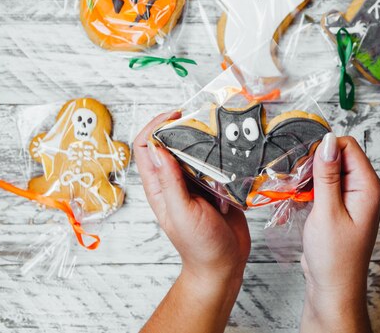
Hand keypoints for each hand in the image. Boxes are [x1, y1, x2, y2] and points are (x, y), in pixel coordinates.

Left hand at [133, 111, 250, 283]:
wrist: (224, 264)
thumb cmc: (199, 246)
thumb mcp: (182, 213)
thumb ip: (170, 182)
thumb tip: (158, 148)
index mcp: (160, 186)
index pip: (146, 146)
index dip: (155, 126)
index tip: (175, 116)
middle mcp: (176, 181)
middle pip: (172, 143)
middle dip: (185, 128)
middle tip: (202, 119)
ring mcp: (197, 183)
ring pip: (196, 151)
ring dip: (207, 141)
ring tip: (219, 134)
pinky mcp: (217, 186)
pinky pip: (217, 163)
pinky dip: (224, 156)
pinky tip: (232, 154)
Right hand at [300, 133, 379, 332]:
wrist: (333, 288)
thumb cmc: (334, 257)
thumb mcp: (327, 212)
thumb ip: (326, 175)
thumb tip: (327, 141)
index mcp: (367, 187)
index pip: (347, 146)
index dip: (324, 149)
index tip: (303, 163)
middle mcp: (361, 189)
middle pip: (336, 157)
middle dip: (312, 164)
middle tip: (295, 181)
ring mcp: (349, 198)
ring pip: (325, 172)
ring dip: (306, 179)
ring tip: (292, 194)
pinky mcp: (337, 207)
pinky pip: (321, 187)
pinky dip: (306, 191)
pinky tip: (294, 202)